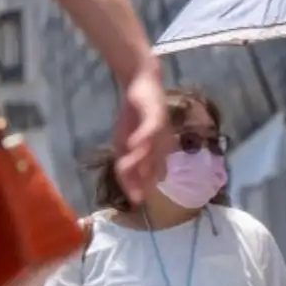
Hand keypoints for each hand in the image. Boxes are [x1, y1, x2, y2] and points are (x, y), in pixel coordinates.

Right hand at [111, 66, 167, 205]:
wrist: (140, 84)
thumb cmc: (133, 115)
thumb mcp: (124, 142)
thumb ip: (127, 160)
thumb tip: (128, 182)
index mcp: (156, 153)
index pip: (148, 176)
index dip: (140, 188)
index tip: (135, 201)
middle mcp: (161, 145)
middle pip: (150, 167)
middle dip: (142, 183)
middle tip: (136, 198)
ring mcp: (160, 132)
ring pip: (150, 151)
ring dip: (140, 163)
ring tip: (129, 173)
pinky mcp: (156, 116)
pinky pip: (150, 129)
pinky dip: (142, 138)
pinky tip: (133, 145)